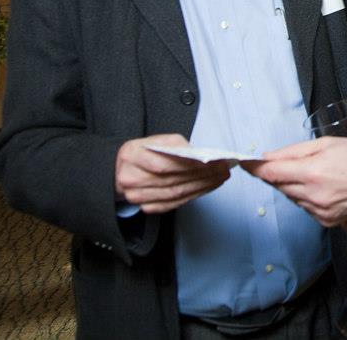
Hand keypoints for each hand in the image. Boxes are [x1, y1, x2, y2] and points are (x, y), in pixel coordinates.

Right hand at [115, 134, 230, 213]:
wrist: (124, 168)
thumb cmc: (145, 151)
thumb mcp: (158, 140)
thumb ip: (177, 145)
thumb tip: (199, 156)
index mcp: (131, 155)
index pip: (164, 164)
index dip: (190, 165)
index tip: (212, 162)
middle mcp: (130, 178)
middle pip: (172, 180)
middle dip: (202, 176)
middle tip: (222, 170)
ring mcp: (136, 196)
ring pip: (175, 194)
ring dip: (201, 187)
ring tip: (219, 178)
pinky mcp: (146, 207)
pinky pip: (173, 204)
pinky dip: (193, 196)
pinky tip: (206, 188)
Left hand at [243, 137, 346, 226]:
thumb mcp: (327, 143)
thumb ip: (294, 151)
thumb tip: (267, 157)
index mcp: (312, 173)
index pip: (271, 173)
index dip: (254, 168)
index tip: (243, 163)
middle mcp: (313, 196)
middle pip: (279, 186)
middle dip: (280, 173)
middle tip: (293, 162)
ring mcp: (319, 211)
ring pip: (292, 197)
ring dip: (294, 185)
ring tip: (318, 173)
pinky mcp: (326, 222)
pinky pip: (305, 207)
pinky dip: (307, 196)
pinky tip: (324, 186)